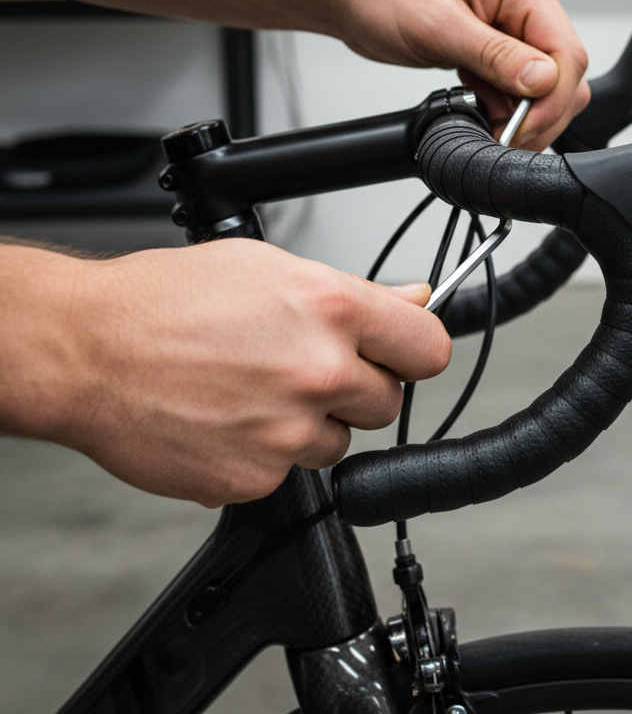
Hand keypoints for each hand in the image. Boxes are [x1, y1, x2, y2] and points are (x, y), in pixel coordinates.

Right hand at [0, 240, 449, 506]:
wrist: (88, 351)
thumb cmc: (166, 301)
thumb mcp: (269, 267)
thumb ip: (354, 292)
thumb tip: (411, 301)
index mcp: (332, 309)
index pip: (429, 347)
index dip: (415, 351)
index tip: (403, 354)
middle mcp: (318, 372)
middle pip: (388, 402)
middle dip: (356, 389)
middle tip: (306, 369)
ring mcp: (288, 431)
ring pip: (338, 442)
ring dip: (311, 424)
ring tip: (255, 391)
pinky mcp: (255, 478)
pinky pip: (289, 473)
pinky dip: (267, 455)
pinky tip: (229, 420)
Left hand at [329, 0, 589, 149]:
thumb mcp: (438, 25)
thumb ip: (495, 55)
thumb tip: (542, 80)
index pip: (566, 51)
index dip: (552, 98)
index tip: (523, 128)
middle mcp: (524, 7)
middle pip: (564, 74)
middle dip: (541, 114)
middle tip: (506, 139)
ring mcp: (511, 31)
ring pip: (545, 89)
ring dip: (524, 118)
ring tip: (492, 133)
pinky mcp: (495, 53)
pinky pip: (517, 92)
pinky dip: (505, 114)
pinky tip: (483, 118)